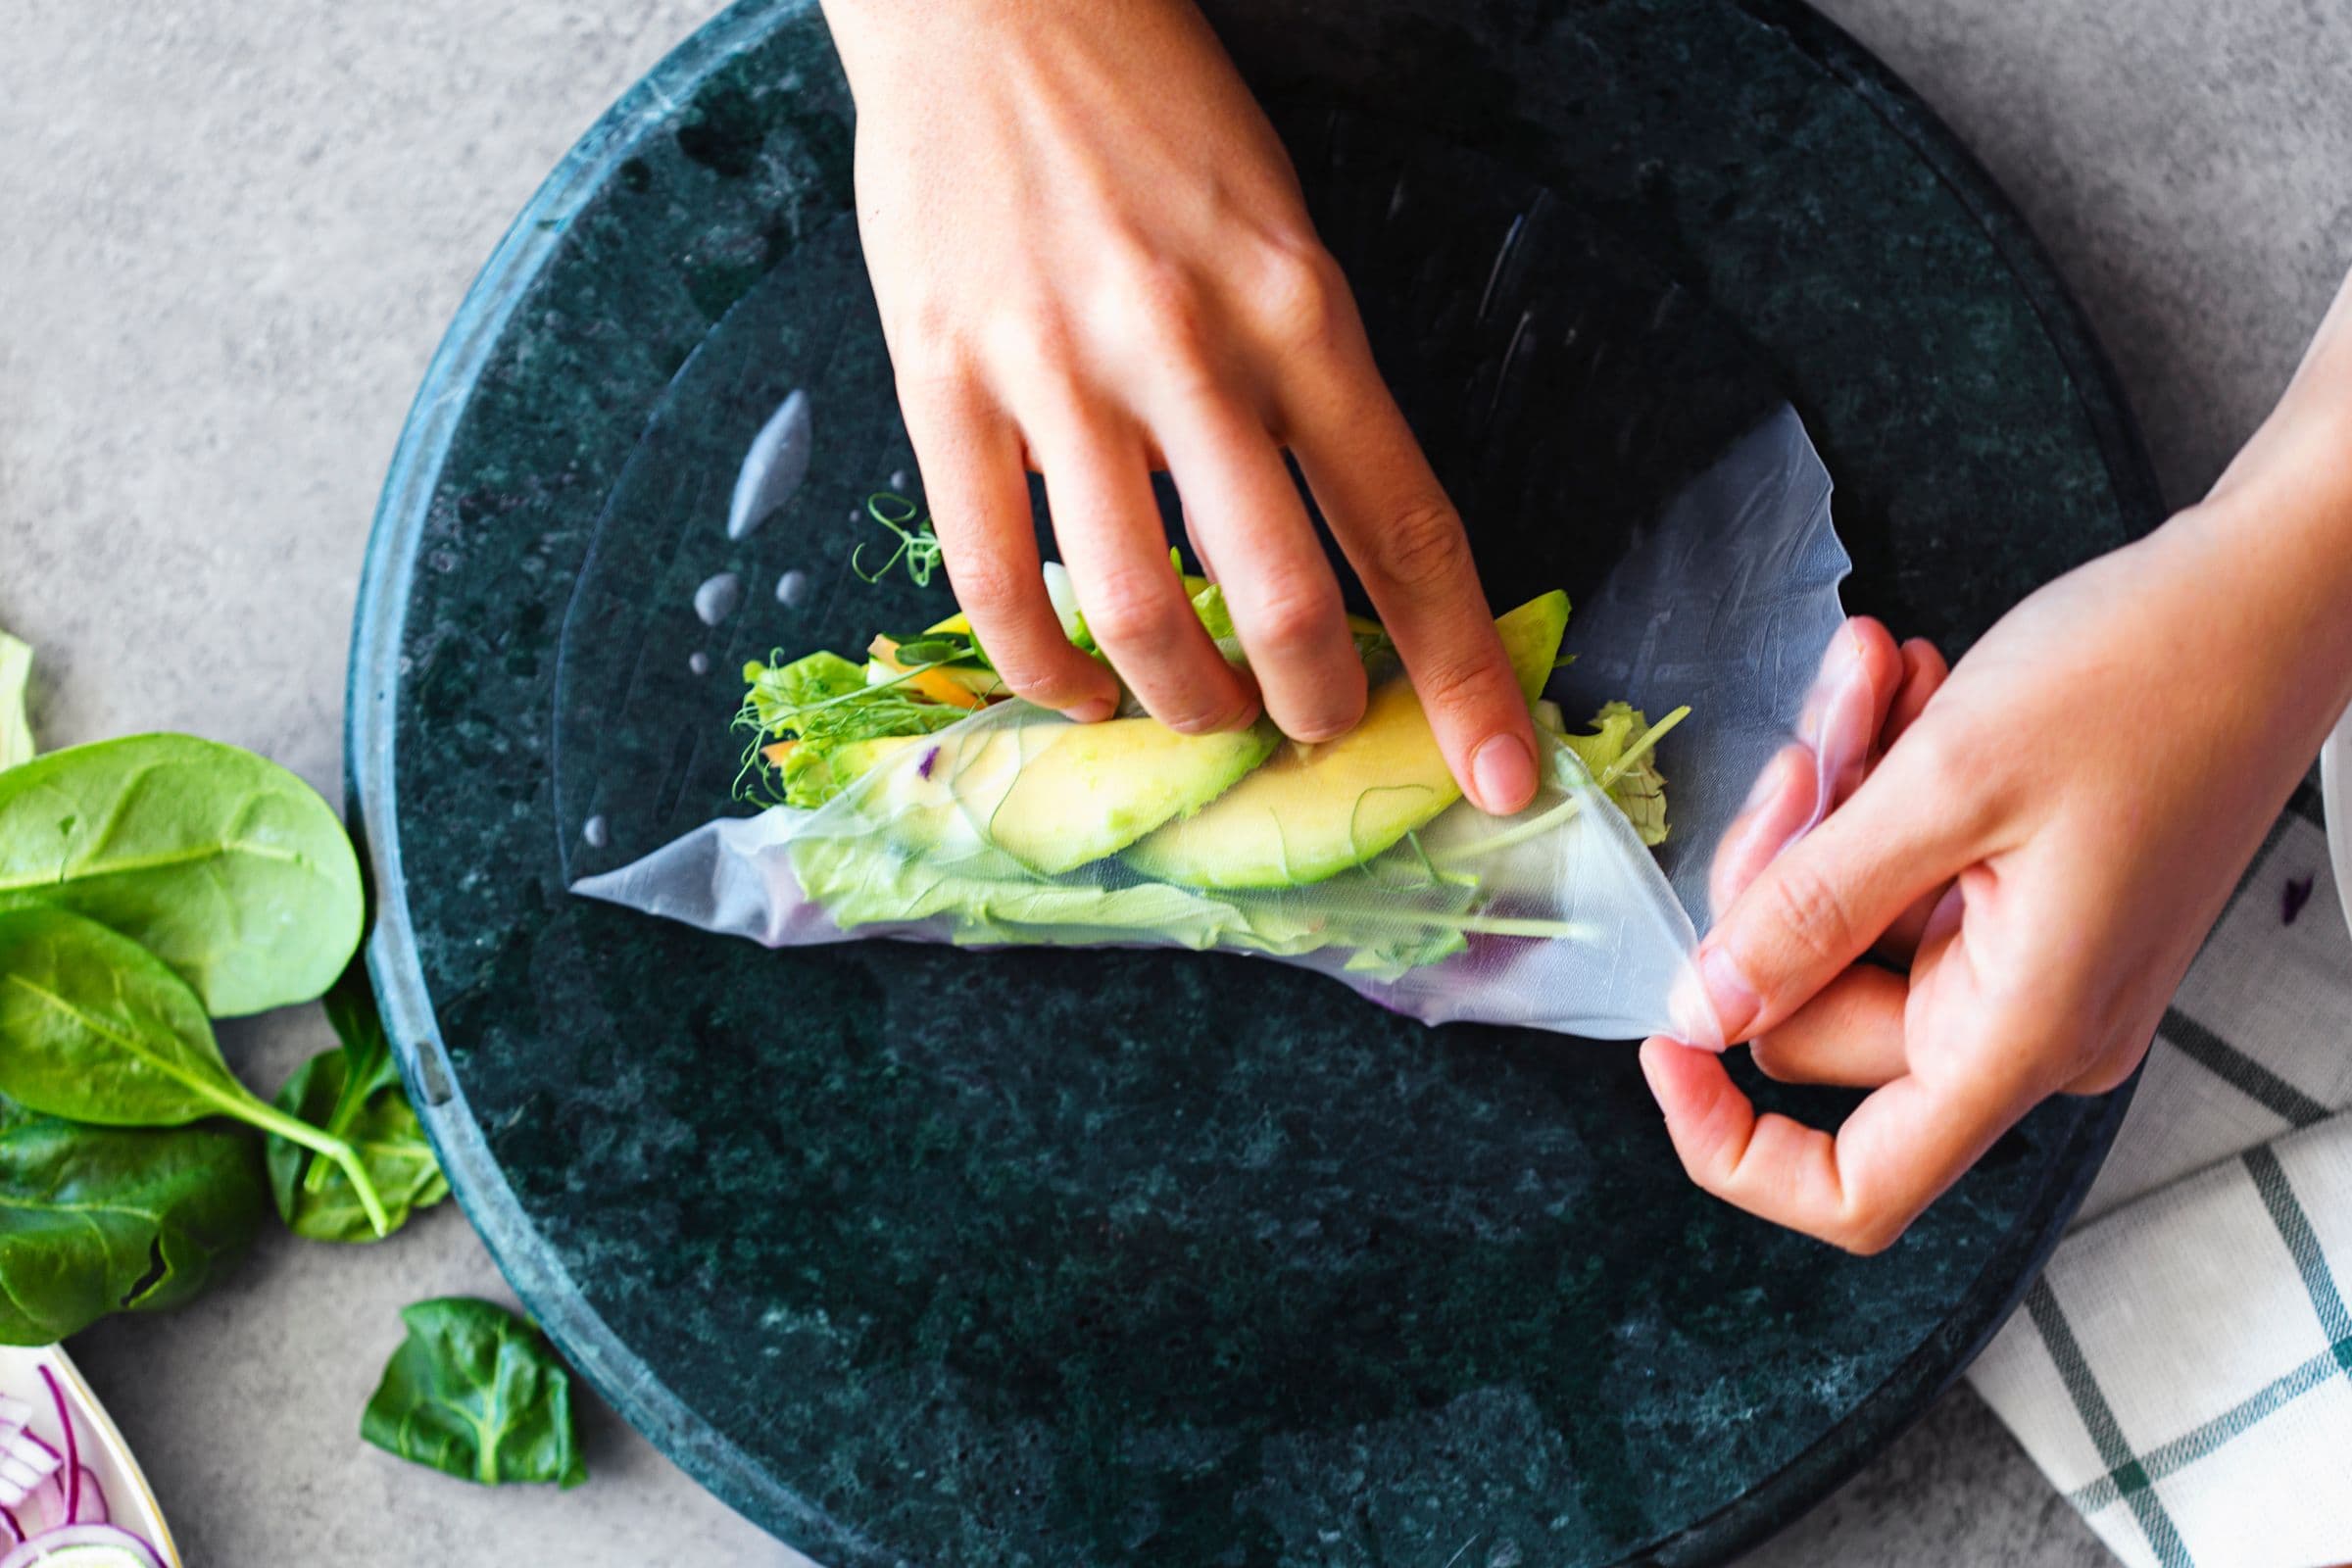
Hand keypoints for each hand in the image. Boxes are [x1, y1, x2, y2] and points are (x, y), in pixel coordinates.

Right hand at [821, 0, 1540, 812]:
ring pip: (1139, 607)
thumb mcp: (1279, 228)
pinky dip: (1043, 664)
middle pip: (1277, 595)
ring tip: (1201, 712)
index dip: (1459, 670)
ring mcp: (1056, 371)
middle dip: (1314, 704)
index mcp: (1299, 306)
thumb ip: (1308, 384)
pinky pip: (993, 576)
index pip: (1404, 525)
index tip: (1497, 775)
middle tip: (1317, 726)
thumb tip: (1330, 547)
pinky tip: (1079, 685)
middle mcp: (1187, 347)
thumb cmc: (1152, 110)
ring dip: (1184, 701)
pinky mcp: (944, 382)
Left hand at [1640, 284, 2351, 1248]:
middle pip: (1815, 1013)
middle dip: (1783, 871)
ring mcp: (2030, 959)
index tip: (1661, 1038)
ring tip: (1872, 678)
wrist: (2277, 589)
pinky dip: (1883, 782)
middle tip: (1808, 750)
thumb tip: (1704, 1011)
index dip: (1731, 1143)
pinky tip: (1906, 686)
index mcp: (2020, 1037)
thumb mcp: (1945, 784)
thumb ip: (1808, 909)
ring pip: (1845, 921)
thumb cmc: (2148, 676)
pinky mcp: (2028, 895)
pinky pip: (1902, 869)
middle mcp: (2027, 1024)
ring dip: (1834, 797)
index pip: (1855, 1189)